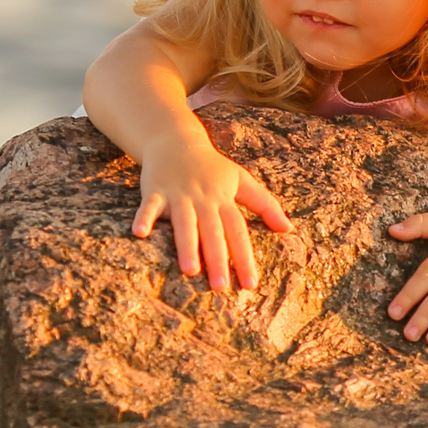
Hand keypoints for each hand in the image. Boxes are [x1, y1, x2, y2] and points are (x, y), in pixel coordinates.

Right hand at [133, 137, 292, 290]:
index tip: (250, 284)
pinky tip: (139, 233)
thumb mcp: (242, 180)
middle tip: (221, 287)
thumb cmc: (212, 167)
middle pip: (213, 232)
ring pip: (184, 222)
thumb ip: (265, 204)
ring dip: (186, 246)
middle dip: (217, 259)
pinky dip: (144, 217)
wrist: (177, 140)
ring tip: (190, 270)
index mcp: (224, 199)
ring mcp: (179, 194)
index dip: (244, 256)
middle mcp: (203, 199)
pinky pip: (149, 205)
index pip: (238, 231)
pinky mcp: (155, 190)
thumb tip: (289, 229)